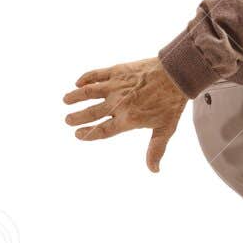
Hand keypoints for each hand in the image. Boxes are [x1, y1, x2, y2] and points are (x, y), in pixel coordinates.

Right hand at [63, 57, 188, 172]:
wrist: (176, 74)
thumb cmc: (172, 103)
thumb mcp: (166, 128)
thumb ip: (156, 149)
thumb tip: (154, 171)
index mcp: (127, 119)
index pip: (103, 130)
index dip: (89, 133)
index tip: (78, 135)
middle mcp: (117, 104)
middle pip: (91, 113)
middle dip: (77, 117)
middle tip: (67, 120)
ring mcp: (115, 86)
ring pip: (88, 92)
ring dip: (75, 97)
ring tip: (65, 100)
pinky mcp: (117, 71)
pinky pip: (96, 75)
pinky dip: (85, 78)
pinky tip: (78, 82)